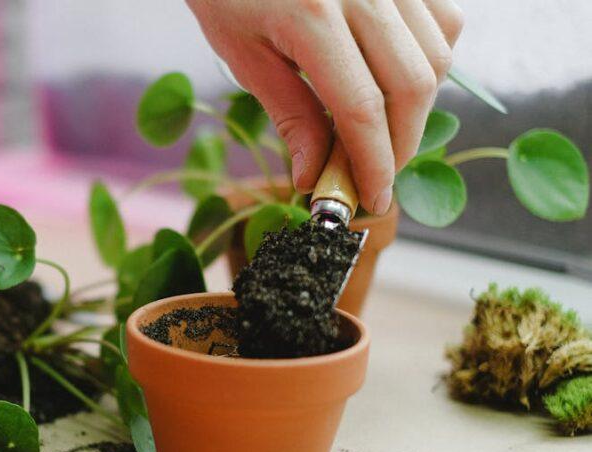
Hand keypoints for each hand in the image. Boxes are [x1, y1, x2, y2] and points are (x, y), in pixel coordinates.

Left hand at [187, 0, 463, 213]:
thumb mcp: (244, 55)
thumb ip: (289, 114)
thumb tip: (315, 177)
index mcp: (313, 15)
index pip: (362, 109)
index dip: (372, 163)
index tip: (371, 198)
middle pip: (412, 86)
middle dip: (400, 145)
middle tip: (374, 177)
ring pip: (437, 55)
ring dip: (417, 107)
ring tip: (378, 132)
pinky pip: (443, 21)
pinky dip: (429, 60)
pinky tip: (394, 80)